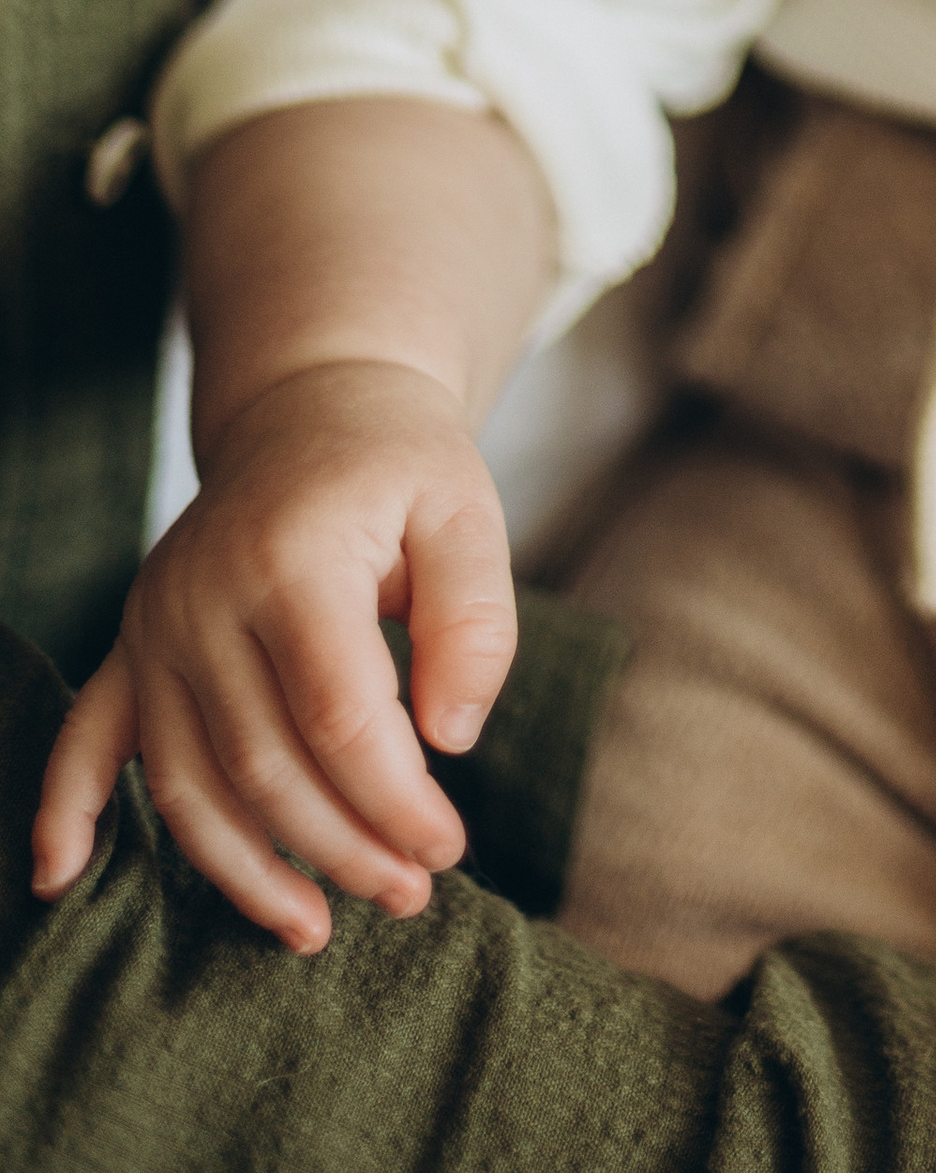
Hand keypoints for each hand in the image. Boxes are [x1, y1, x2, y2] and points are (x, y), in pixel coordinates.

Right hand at [30, 357, 515, 951]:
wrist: (312, 407)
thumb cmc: (399, 466)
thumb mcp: (466, 511)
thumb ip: (473, 620)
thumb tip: (451, 739)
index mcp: (290, 558)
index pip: (337, 716)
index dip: (394, 799)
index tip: (447, 846)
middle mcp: (202, 598)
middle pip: (264, 764)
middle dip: (340, 846)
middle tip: (412, 893)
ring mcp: (156, 625)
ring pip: (186, 781)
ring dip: (246, 871)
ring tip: (317, 929)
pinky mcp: (133, 644)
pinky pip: (87, 736)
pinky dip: (67, 810)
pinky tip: (63, 881)